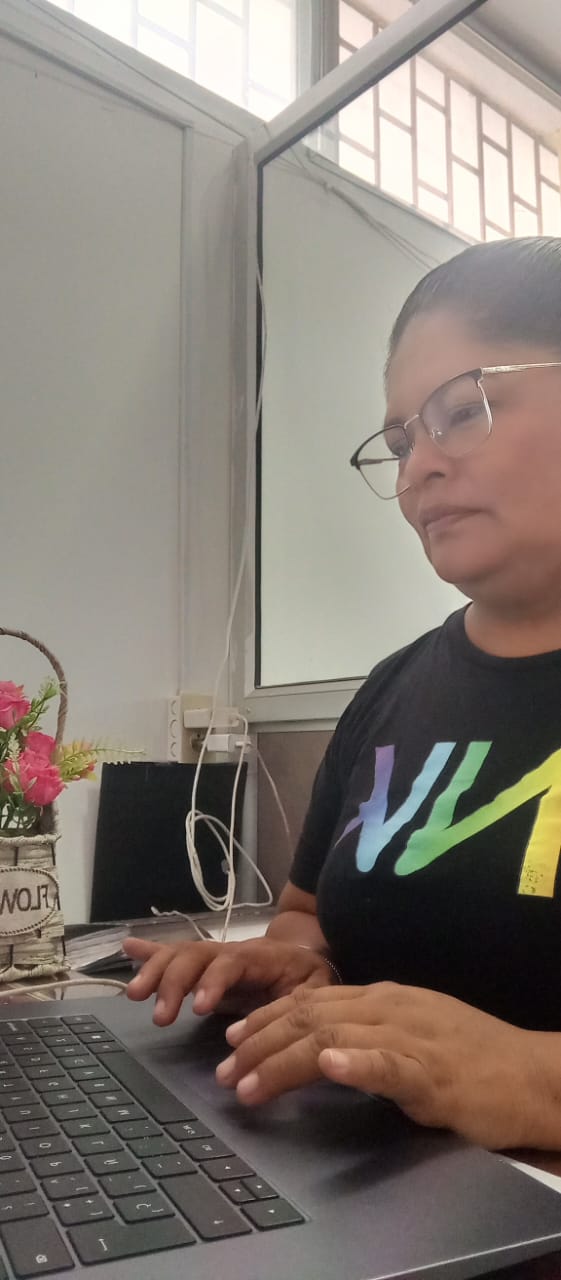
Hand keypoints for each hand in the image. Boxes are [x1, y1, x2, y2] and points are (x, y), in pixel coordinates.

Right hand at [123, 936, 337, 1024]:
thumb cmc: (309, 975)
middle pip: (196, 956)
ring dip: (155, 972)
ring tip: (134, 995)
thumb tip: (274, 1030)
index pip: (231, 963)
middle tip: (160, 1015)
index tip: (197, 1008)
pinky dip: (149, 952)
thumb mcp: (316, 988)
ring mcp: (213, 955)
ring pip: (179, 955)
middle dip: (173, 982)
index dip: (212, 982)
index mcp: (259, 956)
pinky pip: (172, 954)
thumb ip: (299, 1004)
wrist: (305, 952)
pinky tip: (126, 949)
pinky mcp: (202, 965)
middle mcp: (229, 950)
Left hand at [216, 981, 550, 1149]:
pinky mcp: (432, 1072)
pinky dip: (355, 1062)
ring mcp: (410, 1036)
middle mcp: (390, 1007)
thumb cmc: (473, 1060)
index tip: (232, 1037)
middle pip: (308, 1016)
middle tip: (223, 1071)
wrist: (532, 1075)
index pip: (310, 1000)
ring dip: (283, 1060)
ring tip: (248, 1081)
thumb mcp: (412, 1034)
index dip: (266, 1016)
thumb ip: (369, 1033)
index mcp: (384, 997)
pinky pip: (388, 1063)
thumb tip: (323, 1047)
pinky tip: (329, 1065)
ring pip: (333, 1037)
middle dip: (259, 1042)